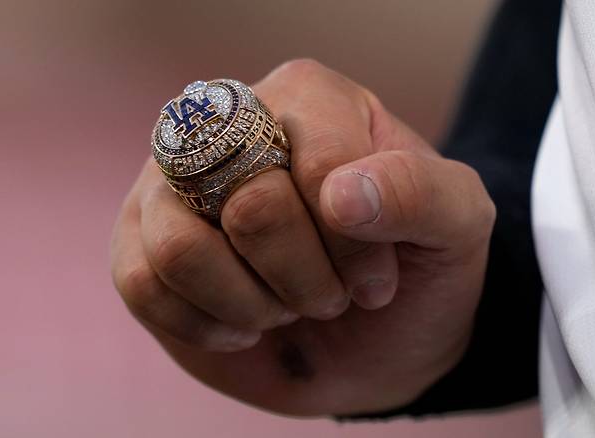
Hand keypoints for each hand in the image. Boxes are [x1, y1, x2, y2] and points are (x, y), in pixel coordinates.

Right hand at [110, 59, 494, 415]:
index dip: (355, 243)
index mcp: (307, 99)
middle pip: (252, 209)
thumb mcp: (454, 225)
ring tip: (284, 305)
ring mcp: (174, 186)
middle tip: (331, 295)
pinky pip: (142, 286)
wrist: (371, 338)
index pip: (317, 167)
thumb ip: (419, 192)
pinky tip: (244, 323)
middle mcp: (227, 129)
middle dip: (307, 280)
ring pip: (182, 250)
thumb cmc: (411, 271)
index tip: (380, 282)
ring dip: (254, 304)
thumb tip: (340, 195)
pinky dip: (208, 326)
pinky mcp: (139, 243)